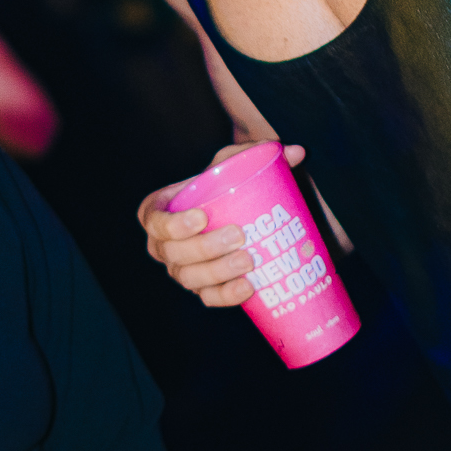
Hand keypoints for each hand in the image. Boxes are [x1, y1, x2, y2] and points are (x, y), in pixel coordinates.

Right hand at [138, 142, 305, 306]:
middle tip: (238, 236)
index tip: (201, 216)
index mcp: (160, 211)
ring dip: (218, 272)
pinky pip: (208, 297)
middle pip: (174, 253)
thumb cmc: (225, 185)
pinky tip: (248, 287)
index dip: (172, 225)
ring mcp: (180, 269)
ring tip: (248, 261)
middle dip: (204, 248)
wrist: (236, 214)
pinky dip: (226, 295)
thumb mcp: (232, 164)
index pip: (153, 221)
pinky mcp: (201, 288)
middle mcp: (163, 244)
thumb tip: (297, 152)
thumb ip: (256, 154)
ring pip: (190, 278)